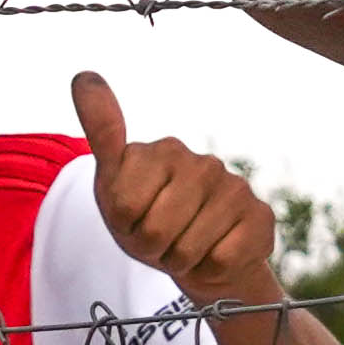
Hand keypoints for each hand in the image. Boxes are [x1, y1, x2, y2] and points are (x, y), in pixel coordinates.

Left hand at [77, 72, 281, 306]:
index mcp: (160, 153)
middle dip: (151, 247)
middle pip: (156, 229)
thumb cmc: (148, 225)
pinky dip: (208, 270)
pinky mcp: (259, 215)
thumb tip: (84, 75)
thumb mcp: (113, 190)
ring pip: (187, 247)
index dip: (124, 225)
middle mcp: (200, 162)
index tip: (132, 219)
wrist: (199, 263)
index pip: (124, 204)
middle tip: (161, 241)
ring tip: (185, 248)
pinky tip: (214, 255)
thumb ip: (103, 134)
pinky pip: (219, 258)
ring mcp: (233, 186)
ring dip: (179, 261)